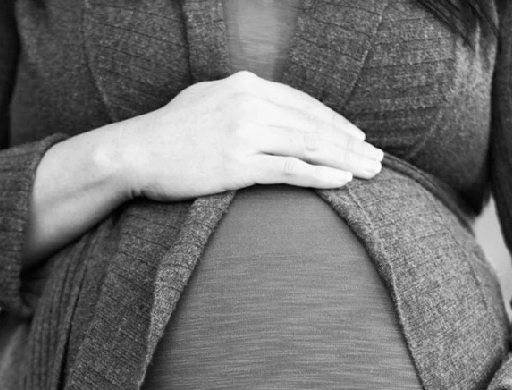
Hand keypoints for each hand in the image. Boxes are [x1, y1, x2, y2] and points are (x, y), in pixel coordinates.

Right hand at [114, 70, 383, 201]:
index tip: (357, 137)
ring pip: (309, 145)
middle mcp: (249, 104)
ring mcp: (244, 133)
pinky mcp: (237, 164)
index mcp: (245, 85)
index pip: (303, 103)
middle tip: (377, 158)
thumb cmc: (166, 132)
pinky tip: (342, 182)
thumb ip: (239, 100)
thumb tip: (266, 108)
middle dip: (350, 143)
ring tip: (370, 172)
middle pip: (313, 124)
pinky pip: (290, 169)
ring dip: (345, 160)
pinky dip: (320, 175)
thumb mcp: (206, 99)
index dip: (334, 122)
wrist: (134, 153)